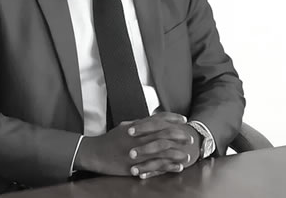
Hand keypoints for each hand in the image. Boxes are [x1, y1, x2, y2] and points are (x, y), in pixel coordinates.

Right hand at [74, 112, 192, 176]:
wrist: (95, 153)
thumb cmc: (109, 140)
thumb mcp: (123, 127)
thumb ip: (137, 124)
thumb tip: (149, 121)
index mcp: (136, 127)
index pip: (157, 119)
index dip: (172, 118)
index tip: (183, 119)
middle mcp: (138, 138)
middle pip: (162, 134)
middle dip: (178, 135)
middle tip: (189, 138)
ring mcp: (137, 152)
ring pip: (161, 150)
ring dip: (177, 152)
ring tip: (187, 154)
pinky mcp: (135, 166)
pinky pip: (155, 166)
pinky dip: (168, 166)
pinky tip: (178, 167)